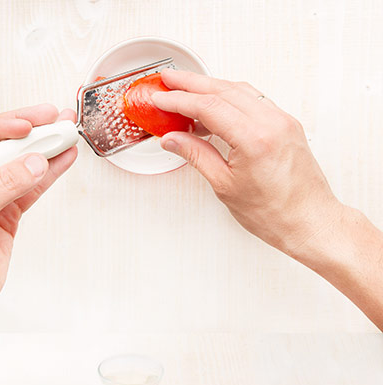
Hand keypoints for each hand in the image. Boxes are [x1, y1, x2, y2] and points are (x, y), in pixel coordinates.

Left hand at [0, 104, 77, 331]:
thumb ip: (1, 187)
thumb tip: (32, 161)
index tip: (25, 128)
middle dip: (26, 129)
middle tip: (53, 119)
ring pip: (18, 161)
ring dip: (42, 146)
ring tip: (66, 131)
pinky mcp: (6, 212)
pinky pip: (30, 185)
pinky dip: (48, 171)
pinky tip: (64, 158)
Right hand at [154, 69, 382, 329]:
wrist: (309, 220)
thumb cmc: (273, 212)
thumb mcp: (224, 185)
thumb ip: (197, 155)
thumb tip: (173, 139)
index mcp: (254, 138)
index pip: (208, 106)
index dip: (180, 100)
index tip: (160, 98)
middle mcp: (272, 123)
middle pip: (224, 90)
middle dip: (192, 83)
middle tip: (168, 79)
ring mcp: (282, 121)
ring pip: (240, 90)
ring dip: (211, 86)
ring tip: (186, 89)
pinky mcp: (286, 124)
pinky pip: (254, 100)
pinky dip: (230, 97)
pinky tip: (214, 106)